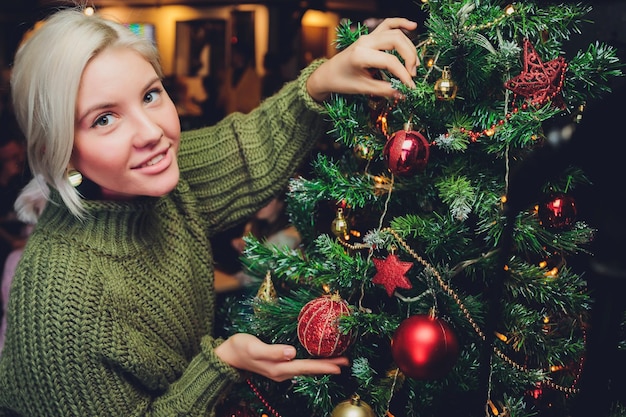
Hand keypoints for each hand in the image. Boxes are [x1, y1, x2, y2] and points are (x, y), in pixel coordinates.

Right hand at [215, 333, 349, 381]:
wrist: (226, 356)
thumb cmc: (240, 348)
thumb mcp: (254, 348)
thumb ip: (273, 351)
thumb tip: (292, 353)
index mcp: (280, 368)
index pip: (306, 367)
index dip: (324, 366)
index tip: (340, 365)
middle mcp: (283, 372)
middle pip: (310, 370)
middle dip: (328, 366)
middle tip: (347, 361)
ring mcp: (280, 370)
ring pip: (306, 368)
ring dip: (321, 365)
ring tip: (337, 361)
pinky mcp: (278, 366)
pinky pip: (300, 365)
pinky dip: (311, 362)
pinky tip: (316, 358)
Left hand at [306, 17, 417, 101]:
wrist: (327, 74)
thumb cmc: (341, 81)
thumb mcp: (362, 89)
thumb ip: (383, 90)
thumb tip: (403, 93)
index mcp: (360, 55)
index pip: (390, 61)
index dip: (404, 75)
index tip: (410, 87)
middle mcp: (365, 41)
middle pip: (396, 41)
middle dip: (409, 57)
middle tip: (412, 75)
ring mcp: (368, 36)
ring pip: (395, 33)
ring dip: (408, 47)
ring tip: (413, 64)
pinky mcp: (370, 36)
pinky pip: (387, 24)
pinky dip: (400, 23)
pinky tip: (412, 26)